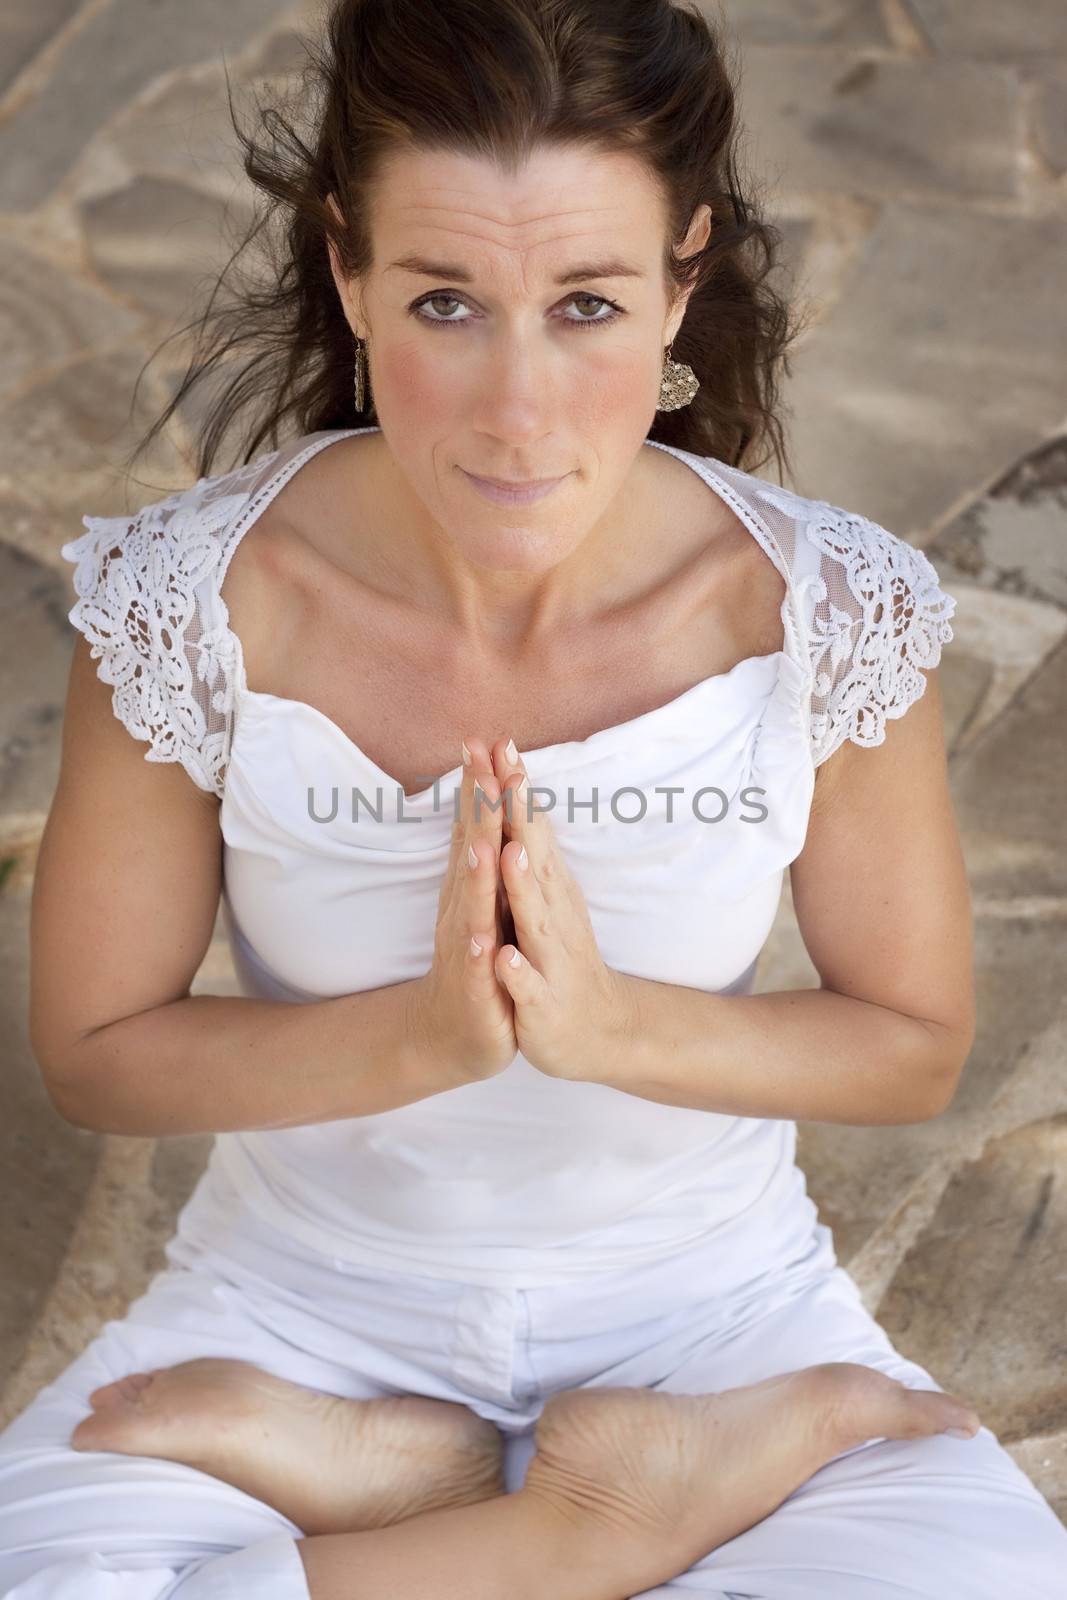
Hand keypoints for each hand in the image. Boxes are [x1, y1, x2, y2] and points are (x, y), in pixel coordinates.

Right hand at [408, 739, 517, 1084]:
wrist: (457, 1033)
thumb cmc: (477, 961)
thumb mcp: (483, 901)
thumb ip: (482, 853)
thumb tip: (484, 801)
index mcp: (472, 888)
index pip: (476, 828)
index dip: (480, 787)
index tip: (486, 740)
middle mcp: (463, 909)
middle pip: (471, 852)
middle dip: (476, 811)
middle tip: (480, 765)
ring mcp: (467, 948)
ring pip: (472, 907)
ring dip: (475, 877)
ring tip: (482, 844)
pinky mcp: (475, 988)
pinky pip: (477, 970)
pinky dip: (478, 953)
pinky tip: (481, 940)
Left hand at [488, 737, 636, 1080]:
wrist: (596, 1034)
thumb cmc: (560, 958)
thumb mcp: (547, 899)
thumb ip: (533, 849)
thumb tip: (519, 794)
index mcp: (548, 890)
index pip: (529, 830)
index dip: (514, 789)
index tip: (500, 742)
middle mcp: (553, 916)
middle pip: (534, 859)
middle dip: (519, 817)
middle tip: (507, 770)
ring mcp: (549, 959)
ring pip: (534, 919)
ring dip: (523, 886)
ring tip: (510, 852)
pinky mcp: (541, 1004)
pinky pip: (526, 987)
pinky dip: (515, 972)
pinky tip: (501, 957)